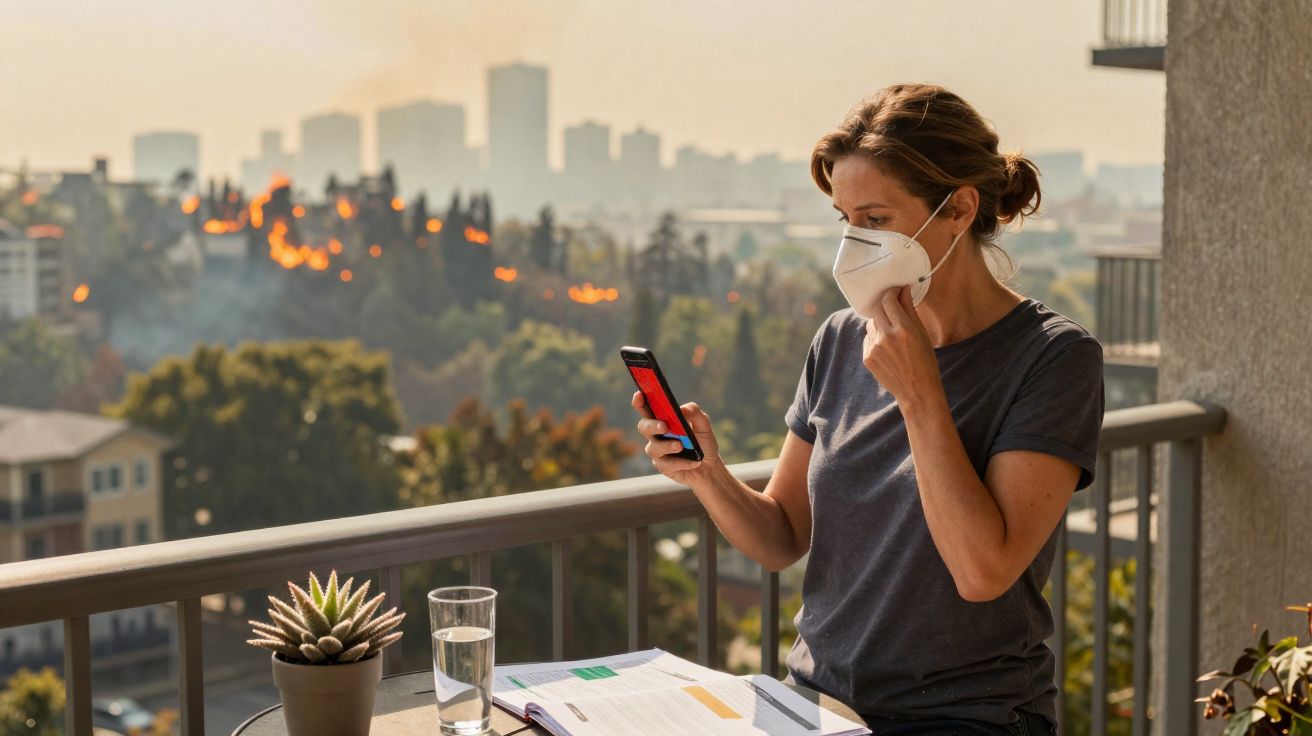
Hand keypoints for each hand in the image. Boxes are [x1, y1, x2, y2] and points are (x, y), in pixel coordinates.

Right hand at [631, 391, 721, 485]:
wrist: (709, 466)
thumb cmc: (703, 443)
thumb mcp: (704, 425)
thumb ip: (695, 414)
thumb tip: (682, 409)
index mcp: (663, 420)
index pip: (646, 409)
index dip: (639, 402)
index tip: (639, 394)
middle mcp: (656, 435)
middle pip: (644, 427)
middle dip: (652, 425)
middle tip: (664, 427)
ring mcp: (657, 451)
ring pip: (654, 447)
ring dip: (667, 446)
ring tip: (681, 446)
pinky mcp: (663, 466)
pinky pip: (667, 464)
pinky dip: (681, 462)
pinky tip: (694, 462)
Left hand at [863, 286, 944, 410]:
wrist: (917, 391)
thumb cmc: (925, 361)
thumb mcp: (922, 334)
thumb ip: (910, 310)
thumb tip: (904, 289)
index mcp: (904, 329)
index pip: (889, 300)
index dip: (892, 293)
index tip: (896, 291)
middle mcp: (886, 337)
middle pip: (878, 309)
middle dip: (885, 306)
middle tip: (893, 308)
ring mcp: (874, 348)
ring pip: (871, 324)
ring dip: (880, 323)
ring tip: (893, 334)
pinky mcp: (867, 357)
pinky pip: (868, 339)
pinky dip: (876, 339)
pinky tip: (888, 349)